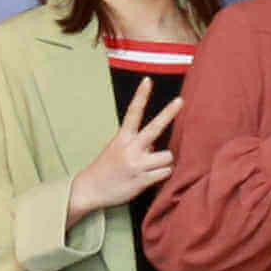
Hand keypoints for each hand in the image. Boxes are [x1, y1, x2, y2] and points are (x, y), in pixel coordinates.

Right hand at [65, 84, 177, 218]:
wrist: (89, 190)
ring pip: (167, 156)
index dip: (141, 96)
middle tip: (181, 100)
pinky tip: (150, 177)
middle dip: (169, 113)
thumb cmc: (107, 168)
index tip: (148, 80)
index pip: (133, 112)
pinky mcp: (142, 180)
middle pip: (154, 128)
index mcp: (122, 138)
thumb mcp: (117, 149)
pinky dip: (162, 175)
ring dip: (164, 162)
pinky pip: (165, 172)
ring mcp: (137, 164)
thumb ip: (138, 144)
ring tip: (151, 168)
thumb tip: (157, 144)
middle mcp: (130, 149)